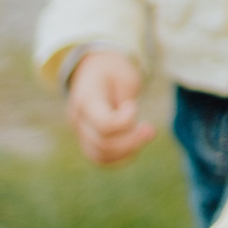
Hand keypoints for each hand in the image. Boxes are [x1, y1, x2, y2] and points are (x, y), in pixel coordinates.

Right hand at [65, 49, 155, 165]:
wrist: (95, 68)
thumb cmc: (113, 69)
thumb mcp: (123, 74)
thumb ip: (128, 97)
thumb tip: (137, 127)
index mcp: (86, 99)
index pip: (105, 125)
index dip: (126, 121)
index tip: (133, 105)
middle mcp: (78, 119)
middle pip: (103, 144)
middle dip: (132, 140)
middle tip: (149, 127)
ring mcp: (80, 132)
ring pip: (101, 156)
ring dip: (129, 150)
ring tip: (144, 134)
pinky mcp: (87, 140)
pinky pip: (102, 159)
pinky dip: (122, 157)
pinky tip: (136, 143)